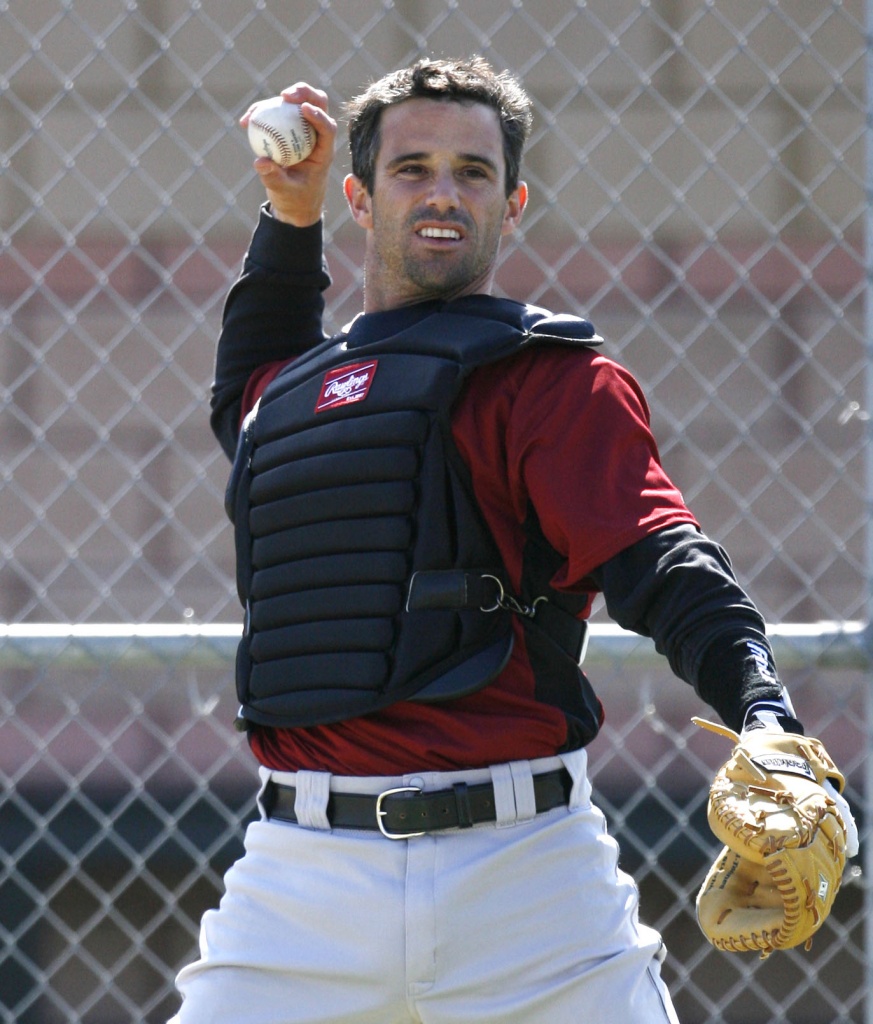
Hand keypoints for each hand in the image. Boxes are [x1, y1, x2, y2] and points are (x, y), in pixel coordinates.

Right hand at [240, 83, 336, 226]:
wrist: (293, 203)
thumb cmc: (295, 199)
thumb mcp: (285, 192)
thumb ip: (274, 178)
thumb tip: (260, 161)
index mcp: (324, 152)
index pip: (327, 129)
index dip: (319, 115)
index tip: (304, 109)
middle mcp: (316, 136)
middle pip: (317, 103)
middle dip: (304, 93)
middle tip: (285, 95)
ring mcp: (302, 129)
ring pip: (296, 103)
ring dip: (276, 100)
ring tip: (255, 112)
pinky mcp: (288, 128)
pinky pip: (276, 114)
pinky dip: (261, 113)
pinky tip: (245, 122)